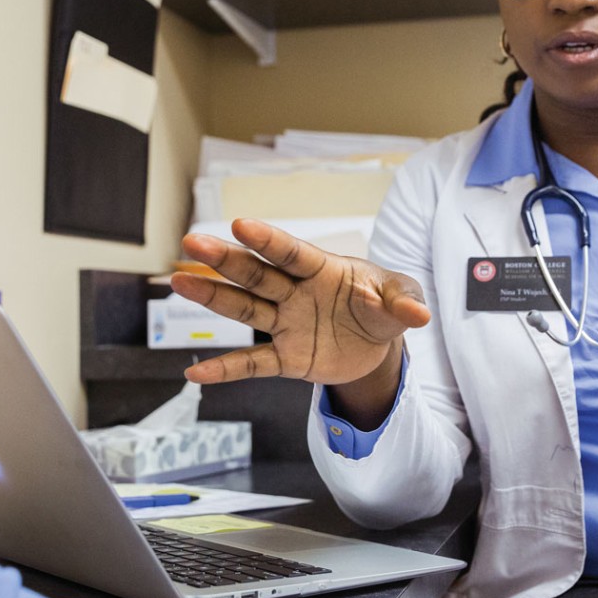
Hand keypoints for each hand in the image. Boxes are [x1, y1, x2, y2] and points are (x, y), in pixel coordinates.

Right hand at [170, 218, 429, 387]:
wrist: (377, 343)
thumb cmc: (383, 306)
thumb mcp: (400, 300)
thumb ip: (404, 302)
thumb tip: (418, 314)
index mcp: (322, 270)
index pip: (293, 253)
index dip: (269, 240)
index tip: (240, 225)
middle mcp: (296, 293)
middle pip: (257, 275)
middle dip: (226, 260)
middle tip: (193, 242)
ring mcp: (287, 323)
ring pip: (246, 310)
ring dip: (213, 298)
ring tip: (179, 281)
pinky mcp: (287, 358)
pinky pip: (253, 364)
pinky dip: (226, 370)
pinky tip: (195, 373)